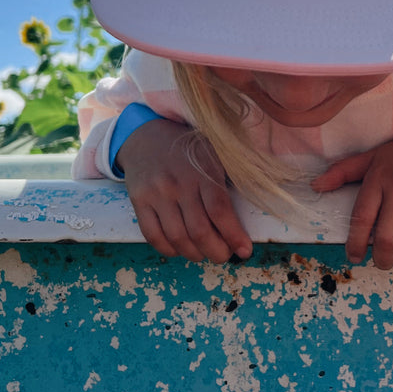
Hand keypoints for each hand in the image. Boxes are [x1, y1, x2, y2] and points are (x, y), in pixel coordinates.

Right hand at [116, 118, 251, 263]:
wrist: (147, 135)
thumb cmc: (189, 150)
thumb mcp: (215, 153)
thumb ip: (232, 178)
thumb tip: (253, 211)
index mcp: (203, 170)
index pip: (219, 210)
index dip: (233, 236)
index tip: (244, 251)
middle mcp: (178, 183)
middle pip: (199, 231)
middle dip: (216, 251)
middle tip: (224, 255)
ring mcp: (156, 193)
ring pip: (177, 238)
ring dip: (194, 254)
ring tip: (204, 253)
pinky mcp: (139, 201)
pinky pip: (153, 236)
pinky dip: (169, 250)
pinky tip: (180, 248)